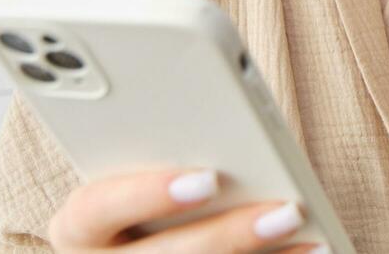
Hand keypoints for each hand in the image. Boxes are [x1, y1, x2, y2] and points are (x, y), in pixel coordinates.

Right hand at [48, 166, 325, 252]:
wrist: (139, 246)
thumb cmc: (140, 202)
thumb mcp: (139, 174)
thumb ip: (167, 158)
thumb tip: (230, 144)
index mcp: (79, 227)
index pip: (94, 209)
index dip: (146, 194)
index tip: (208, 178)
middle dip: (229, 235)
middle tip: (285, 210)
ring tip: (310, 234)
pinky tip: (310, 251)